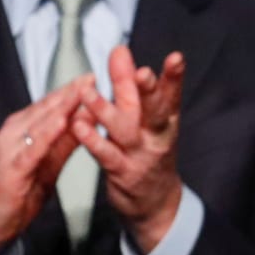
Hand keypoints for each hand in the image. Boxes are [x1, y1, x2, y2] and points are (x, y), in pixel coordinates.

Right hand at [0, 83, 86, 254]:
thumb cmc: (16, 192)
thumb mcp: (48, 164)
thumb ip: (65, 142)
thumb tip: (87, 121)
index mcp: (22, 129)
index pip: (50, 104)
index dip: (71, 91)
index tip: (92, 77)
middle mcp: (14, 132)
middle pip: (47, 108)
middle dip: (71, 93)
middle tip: (92, 77)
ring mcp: (11, 148)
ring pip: (40, 122)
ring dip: (63, 106)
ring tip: (83, 92)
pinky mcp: (12, 167)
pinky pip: (33, 147)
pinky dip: (48, 134)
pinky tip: (63, 122)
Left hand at [72, 47, 185, 254]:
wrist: (156, 204)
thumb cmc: (147, 152)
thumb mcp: (145, 118)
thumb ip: (130, 85)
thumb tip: (119, 51)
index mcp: (165, 120)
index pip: (171, 95)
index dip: (174, 77)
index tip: (176, 58)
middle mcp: (156, 136)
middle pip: (154, 111)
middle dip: (148, 91)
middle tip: (141, 72)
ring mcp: (139, 155)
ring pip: (125, 131)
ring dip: (105, 111)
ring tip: (88, 93)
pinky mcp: (122, 173)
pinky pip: (106, 155)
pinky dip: (92, 140)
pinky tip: (78, 126)